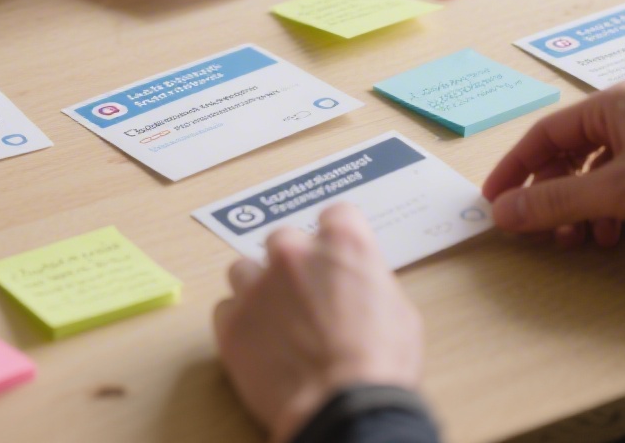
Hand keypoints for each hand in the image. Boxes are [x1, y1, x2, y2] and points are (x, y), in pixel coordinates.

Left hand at [213, 204, 422, 442]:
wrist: (343, 410)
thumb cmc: (379, 366)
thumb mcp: (398, 312)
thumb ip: (367, 281)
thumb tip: (357, 284)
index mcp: (343, 243)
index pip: (335, 215)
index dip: (336, 238)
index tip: (333, 255)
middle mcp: (294, 253)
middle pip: (283, 239)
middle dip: (292, 264)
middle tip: (305, 297)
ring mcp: (257, 285)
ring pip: (244, 269)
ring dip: (258, 288)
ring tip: (276, 320)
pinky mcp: (231, 321)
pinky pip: (227, 309)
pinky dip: (240, 322)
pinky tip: (259, 343)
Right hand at [484, 80, 624, 245]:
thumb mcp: (617, 191)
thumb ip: (554, 202)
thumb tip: (501, 213)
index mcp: (612, 104)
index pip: (545, 134)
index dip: (515, 169)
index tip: (494, 202)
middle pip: (572, 160)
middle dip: (557, 200)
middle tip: (548, 235)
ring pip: (603, 181)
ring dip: (592, 214)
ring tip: (594, 241)